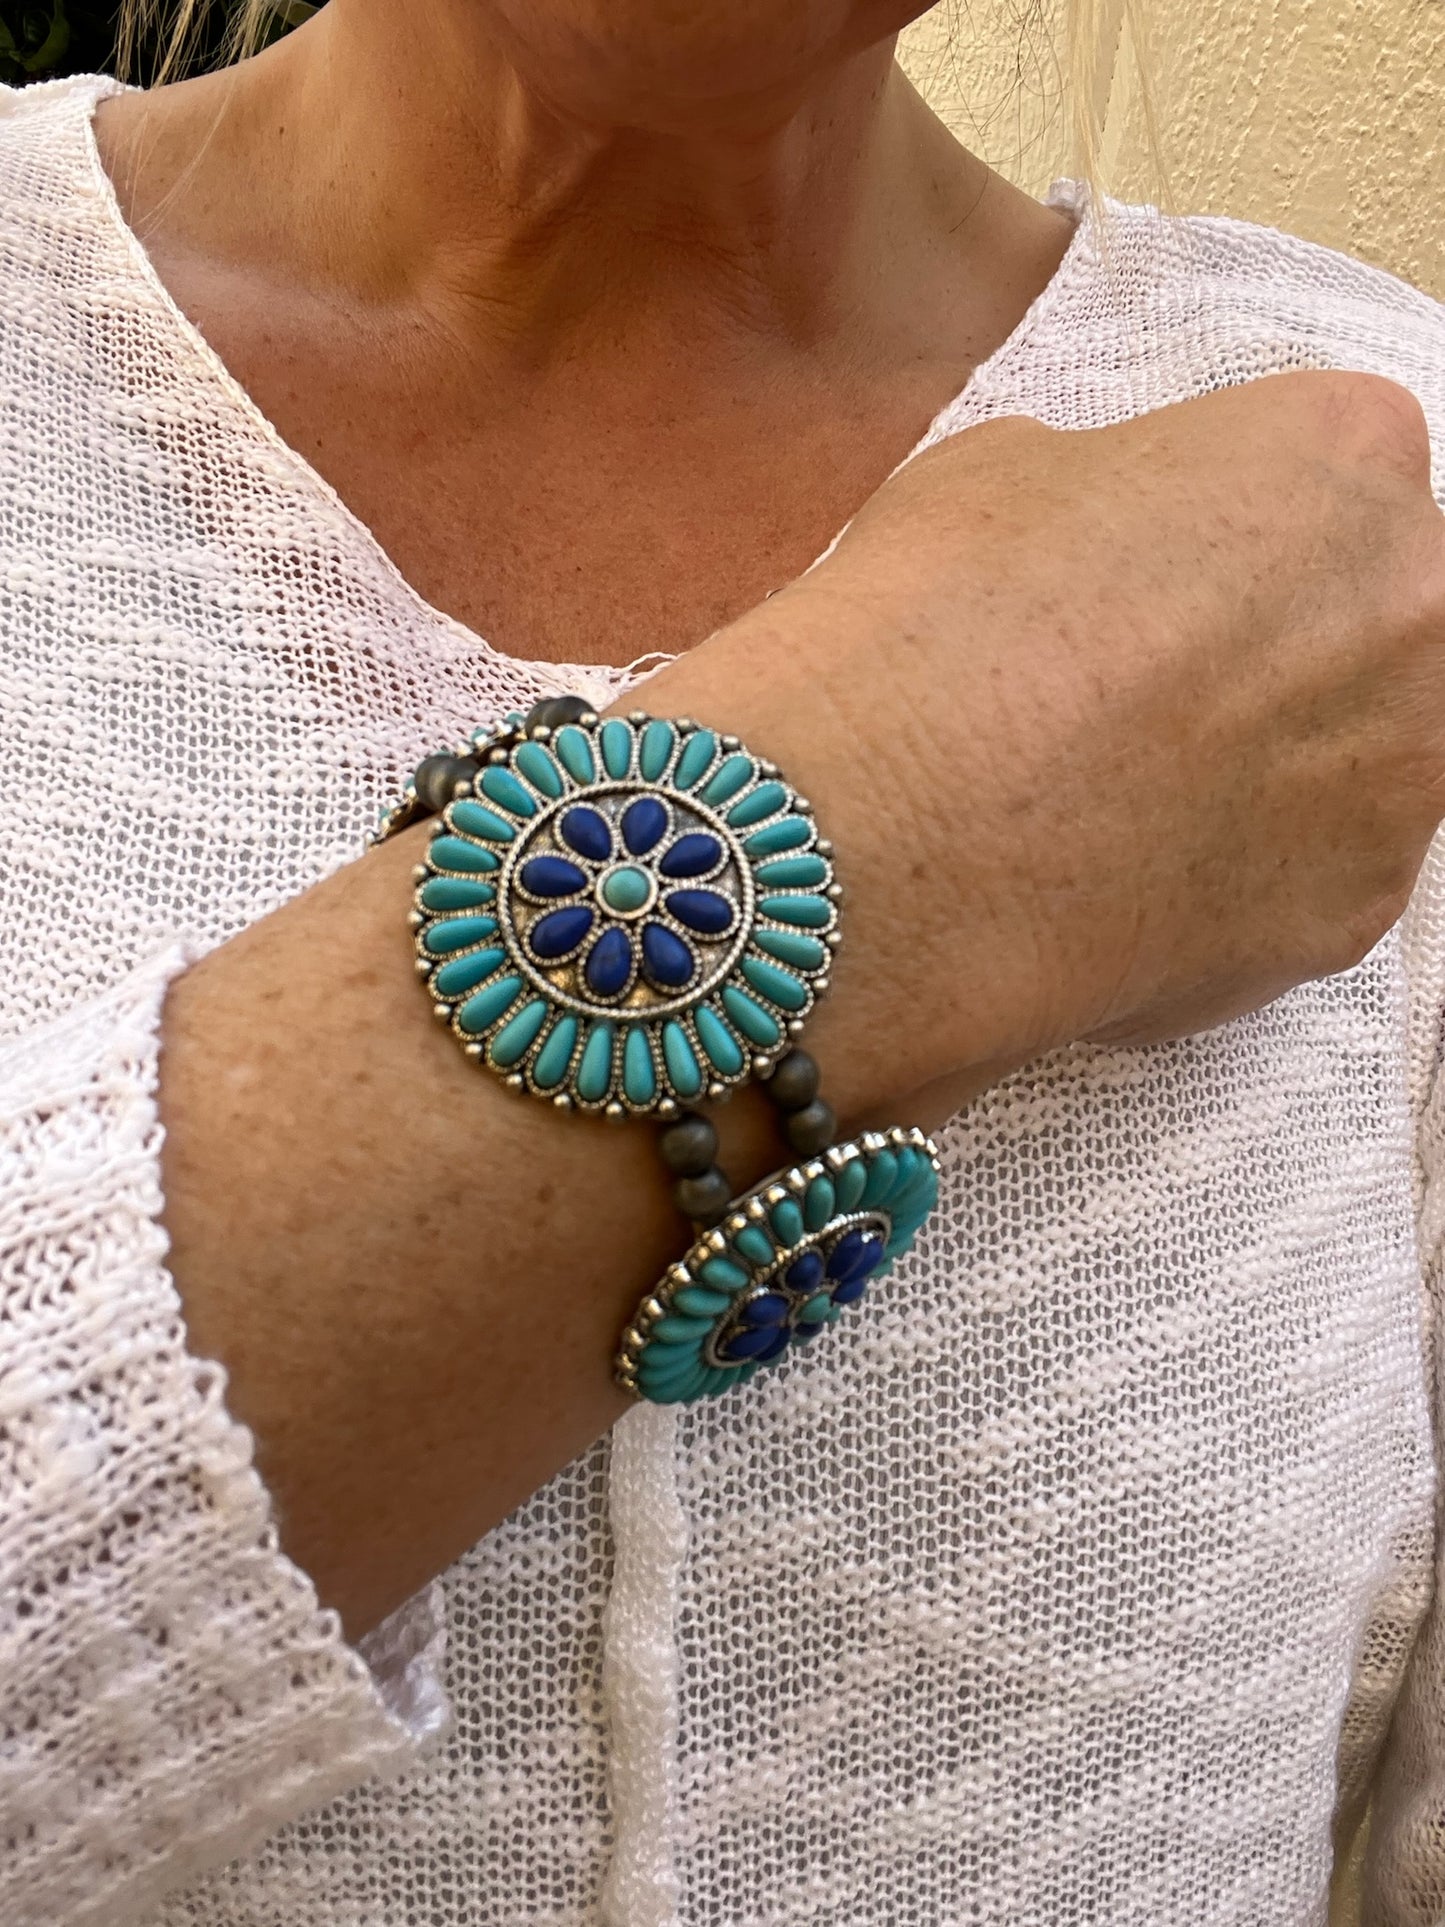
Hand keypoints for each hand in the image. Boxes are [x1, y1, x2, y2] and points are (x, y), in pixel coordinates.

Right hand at [659, 370, 1444, 1115]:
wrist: (887, 837)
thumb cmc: (933, 627)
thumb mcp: (1006, 475)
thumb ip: (1119, 491)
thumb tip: (1119, 540)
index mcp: (1344, 453)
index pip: (1335, 470)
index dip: (1234, 528)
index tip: (1164, 575)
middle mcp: (1420, 608)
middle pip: (1382, 615)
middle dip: (1285, 646)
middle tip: (1153, 692)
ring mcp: (1406, 774)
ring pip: (1367, 757)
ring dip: (1277, 767)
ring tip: (1132, 799)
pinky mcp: (1357, 914)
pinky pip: (1314, 879)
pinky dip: (1238, 880)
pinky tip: (1127, 879)